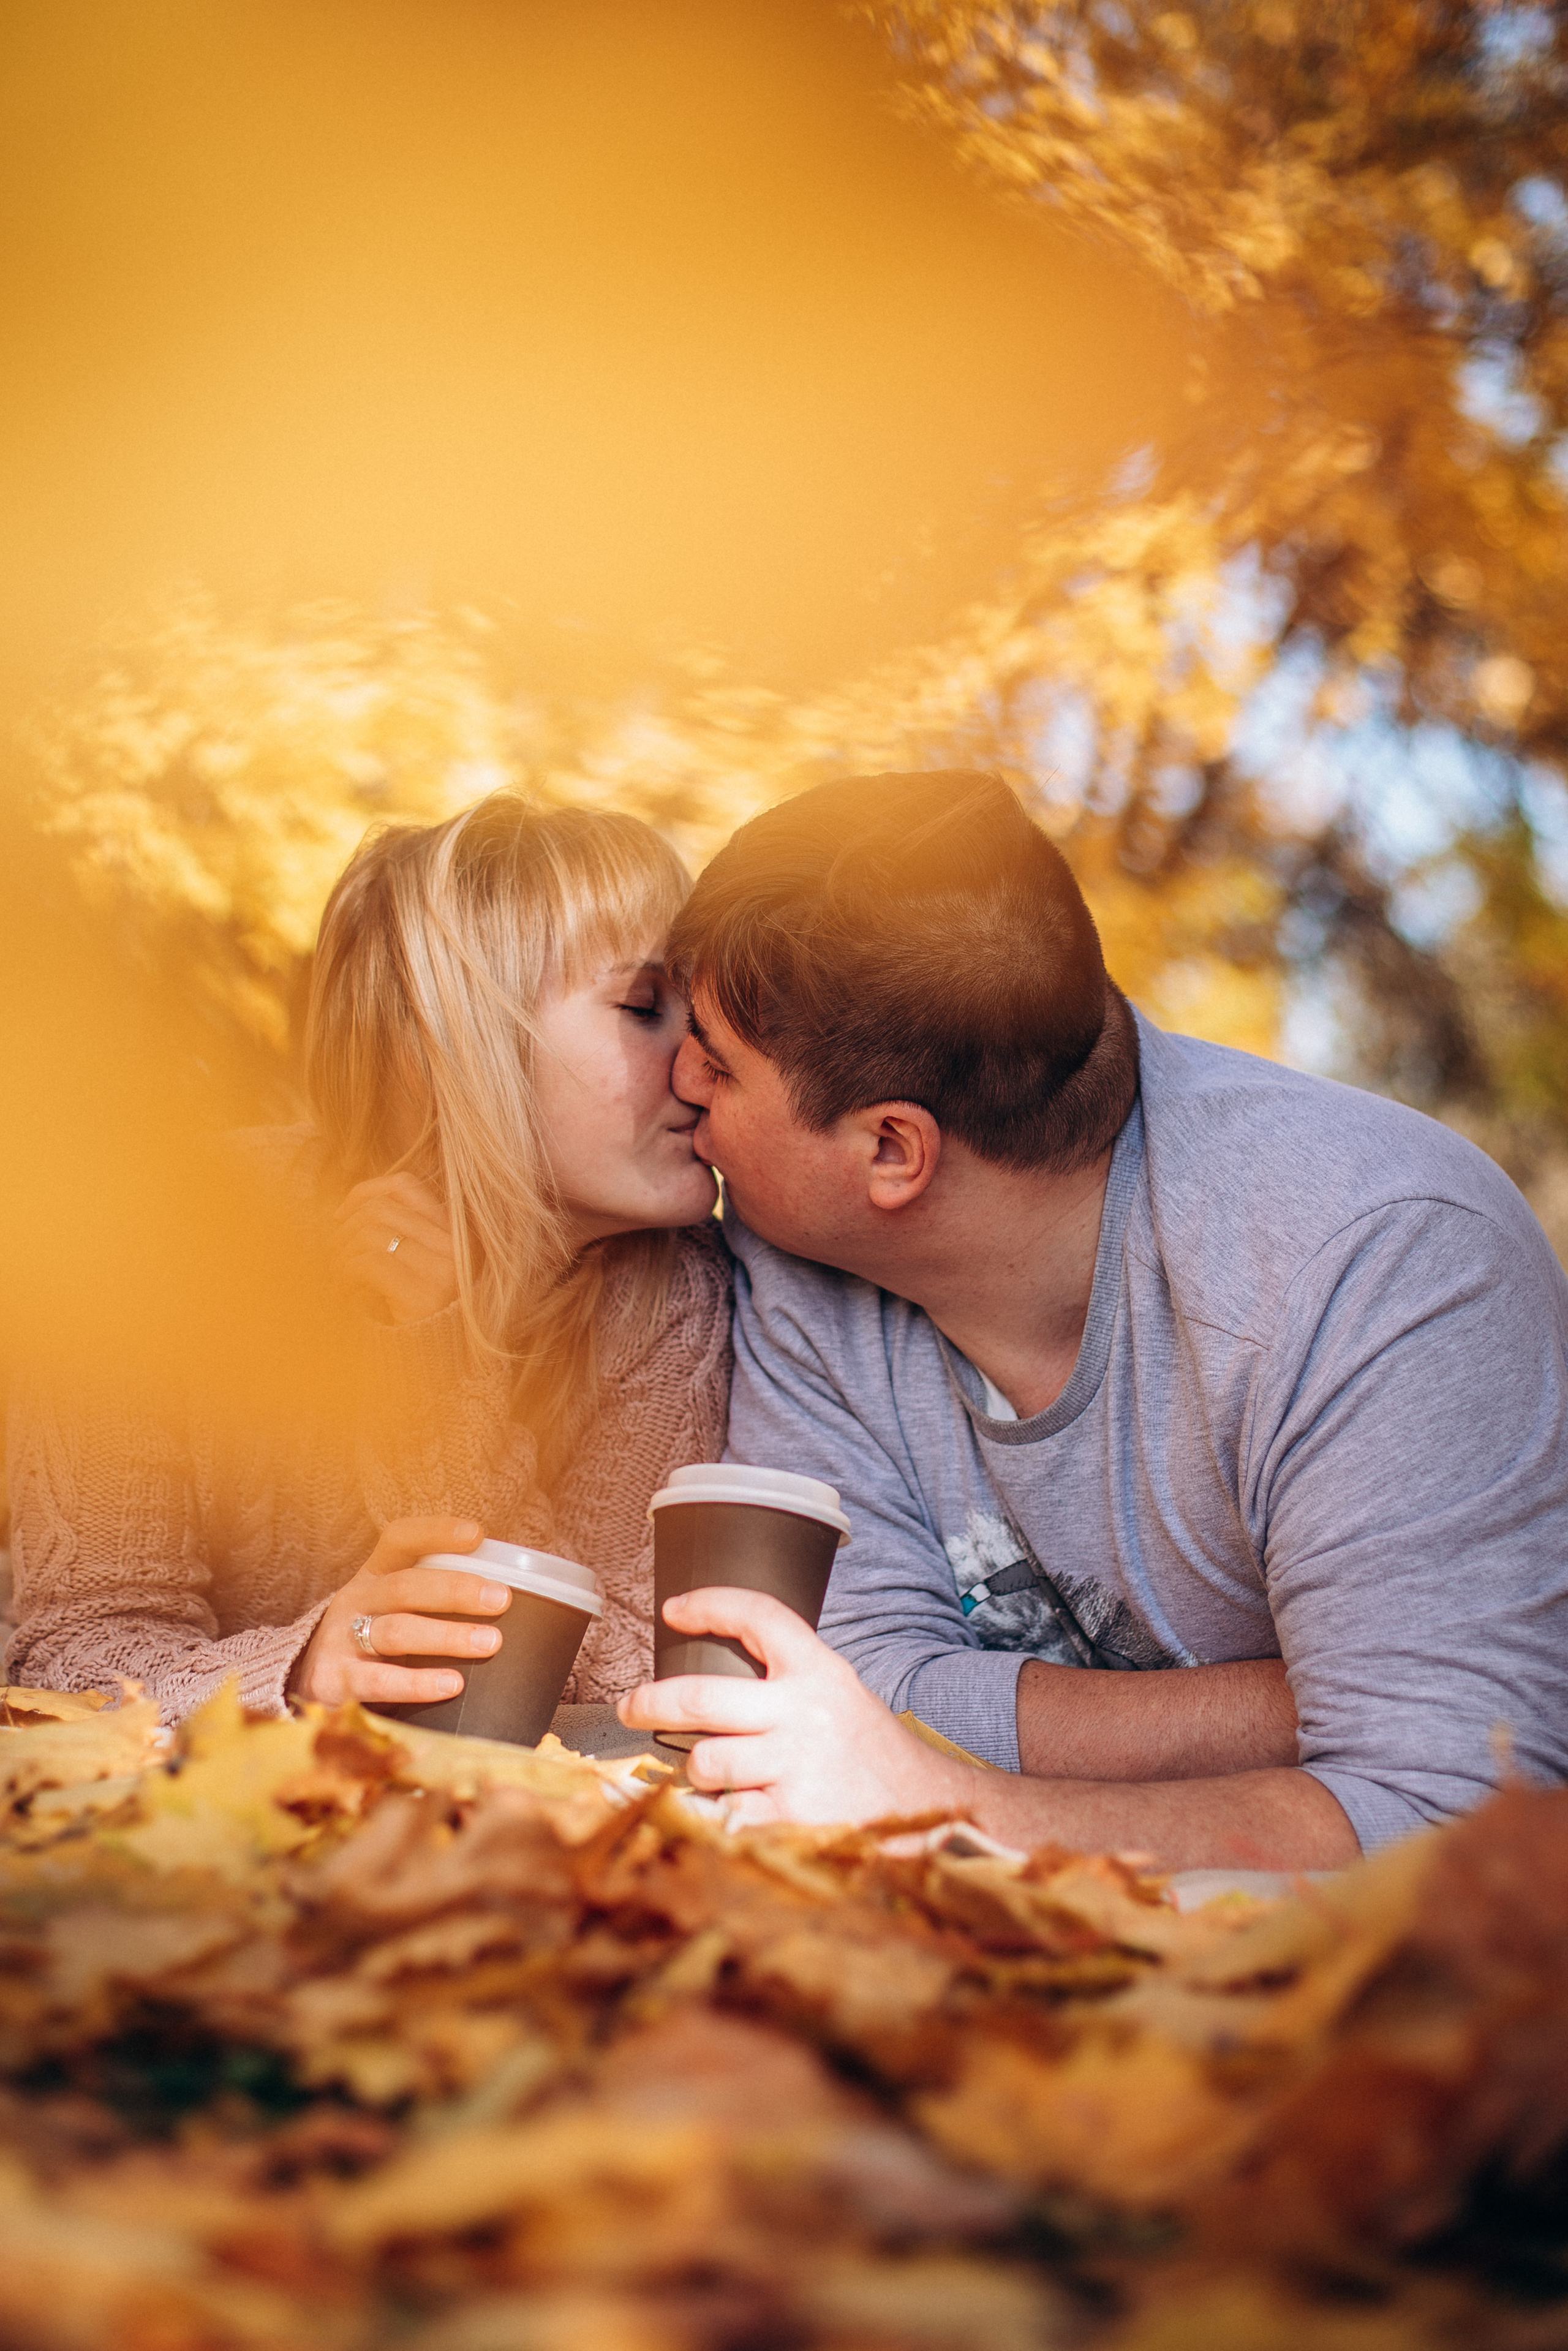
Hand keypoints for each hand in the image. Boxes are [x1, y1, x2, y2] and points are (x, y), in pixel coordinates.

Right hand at [292, 1516, 510, 1707]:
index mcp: (374, 1575)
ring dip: (446, 1636)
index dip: (436, 1532)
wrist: (309, 1684)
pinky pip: (377, 1681)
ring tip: (490, 1643)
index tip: (477, 1534)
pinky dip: (417, 1683)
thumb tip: (520, 1599)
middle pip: (406, 1586)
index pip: (400, 1539)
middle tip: (501, 1599)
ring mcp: (340, 1639)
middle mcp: (356, 1600)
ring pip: (396, 1631)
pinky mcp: (332, 1681)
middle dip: (456, 1590)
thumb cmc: (374, 1642)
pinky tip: (451, 1685)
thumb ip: (436, 1599)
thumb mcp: (395, 1610)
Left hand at [331, 1172, 458, 1324]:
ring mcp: (444, 1269)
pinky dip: (344, 1275)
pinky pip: (368, 1263)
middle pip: (380, 1209)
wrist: (438, 1379)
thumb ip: (393, 1239)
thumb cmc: (414, 1323)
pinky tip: (343, 1295)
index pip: (406, 1187)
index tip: (339, 1218)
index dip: (365, 1193)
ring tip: (336, 1280)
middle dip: (342, 1231)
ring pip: (370, 1232)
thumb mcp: (409, 1271)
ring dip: (340, 1254)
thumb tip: (344, 1213)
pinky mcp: (425, 1294)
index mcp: (453, 1236)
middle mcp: (454, 1247)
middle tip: (331, 1260)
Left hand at [616, 1587, 972, 1826]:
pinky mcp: (790, 1819)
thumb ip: (786, 1683)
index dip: (711, 1604)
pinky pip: (725, 1812)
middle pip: (701, 1695)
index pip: (759, 1615)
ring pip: (706, 1761)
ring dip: (698, 1769)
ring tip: (714, 1773)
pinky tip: (738, 1812)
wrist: (927, 1810)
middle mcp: (804, 1714)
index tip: (675, 1610)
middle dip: (652, 1700)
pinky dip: (722, 1812)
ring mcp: (795, 1767)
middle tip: (632, 1706)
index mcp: (819, 1672)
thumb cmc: (870, 1753)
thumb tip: (712, 1684)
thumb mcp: (838, 1695)